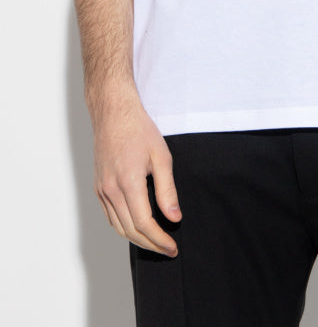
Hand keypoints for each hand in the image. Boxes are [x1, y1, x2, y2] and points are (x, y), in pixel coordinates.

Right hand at [89, 87, 181, 255]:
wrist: (114, 113)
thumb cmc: (139, 130)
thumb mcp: (162, 157)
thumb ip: (168, 190)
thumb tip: (174, 218)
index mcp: (128, 183)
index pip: (144, 224)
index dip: (160, 240)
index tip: (173, 247)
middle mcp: (111, 190)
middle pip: (130, 231)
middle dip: (151, 245)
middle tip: (168, 249)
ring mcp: (101, 190)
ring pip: (118, 227)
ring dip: (137, 239)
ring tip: (156, 242)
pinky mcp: (98, 187)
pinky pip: (110, 216)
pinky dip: (124, 227)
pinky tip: (137, 227)